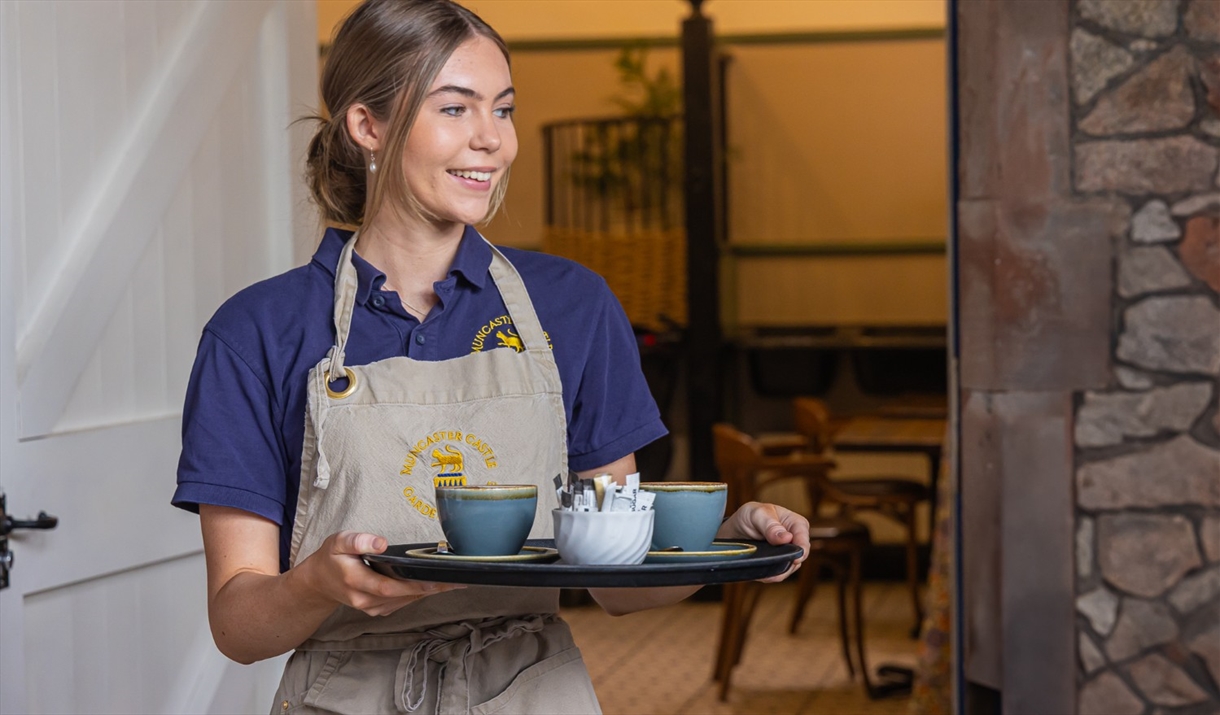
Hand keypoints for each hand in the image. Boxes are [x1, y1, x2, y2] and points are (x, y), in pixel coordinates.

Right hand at [296, 531, 462, 615]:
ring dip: (429, 593)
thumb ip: (357, 540)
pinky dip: (419, 594)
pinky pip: (402, 603)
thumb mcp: (338, 542)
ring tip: (454, 581)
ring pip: (406, 601)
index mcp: (356, 583)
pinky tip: (434, 585)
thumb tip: (380, 543)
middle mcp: (365, 600)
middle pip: (404, 597)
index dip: (415, 586)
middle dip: (432, 589)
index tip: (438, 580)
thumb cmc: (331, 558)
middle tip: (458, 581)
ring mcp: (372, 608)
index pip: (389, 587)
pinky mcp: (378, 609)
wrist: (318, 582)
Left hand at [718, 502, 810, 582]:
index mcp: (794, 522)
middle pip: (799, 555)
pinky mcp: (778, 565)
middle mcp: (794, 540)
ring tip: (764, 570)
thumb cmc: (749, 516)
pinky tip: (762, 573)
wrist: (734, 531)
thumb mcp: (757, 515)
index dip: (802, 547)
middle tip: (774, 565)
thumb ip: (770, 525)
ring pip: (790, 568)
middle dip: (789, 562)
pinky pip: (779, 575)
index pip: (803, 535)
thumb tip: (787, 538)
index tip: (796, 558)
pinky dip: (771, 576)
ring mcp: (786, 554)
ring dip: (779, 571)